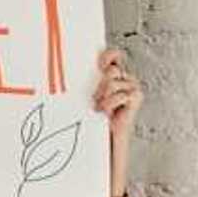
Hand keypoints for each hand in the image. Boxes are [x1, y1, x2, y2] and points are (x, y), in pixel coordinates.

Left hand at [93, 49, 143, 196]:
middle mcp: (124, 80)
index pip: (113, 55)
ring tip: (99, 109)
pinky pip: (122, 92)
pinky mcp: (136, 98)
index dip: (108, 54)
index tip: (98, 62)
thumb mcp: (85, 100)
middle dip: (99, 84)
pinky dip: (111, 102)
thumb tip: (61, 72)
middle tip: (94, 100)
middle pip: (111, 70)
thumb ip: (85, 85)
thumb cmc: (92, 121)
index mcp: (112, 77)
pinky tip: (108, 113)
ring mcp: (132, 88)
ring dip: (103, 95)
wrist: (103, 142)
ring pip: (114, 79)